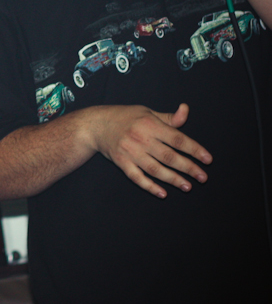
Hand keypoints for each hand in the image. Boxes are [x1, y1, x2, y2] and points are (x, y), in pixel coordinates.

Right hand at [90, 103, 211, 198]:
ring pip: (155, 169)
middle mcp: (140, 138)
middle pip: (169, 156)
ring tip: (187, 186)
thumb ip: (168, 117)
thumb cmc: (125, 117)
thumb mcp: (147, 112)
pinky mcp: (121, 162)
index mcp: (150, 124)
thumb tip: (186, 110)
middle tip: (203, 177)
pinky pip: (137, 177)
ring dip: (172, 179)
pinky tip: (162, 193)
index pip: (177, 139)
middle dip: (188, 167)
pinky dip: (149, 186)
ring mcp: (130, 152)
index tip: (207, 159)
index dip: (194, 149)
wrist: (96, 124)